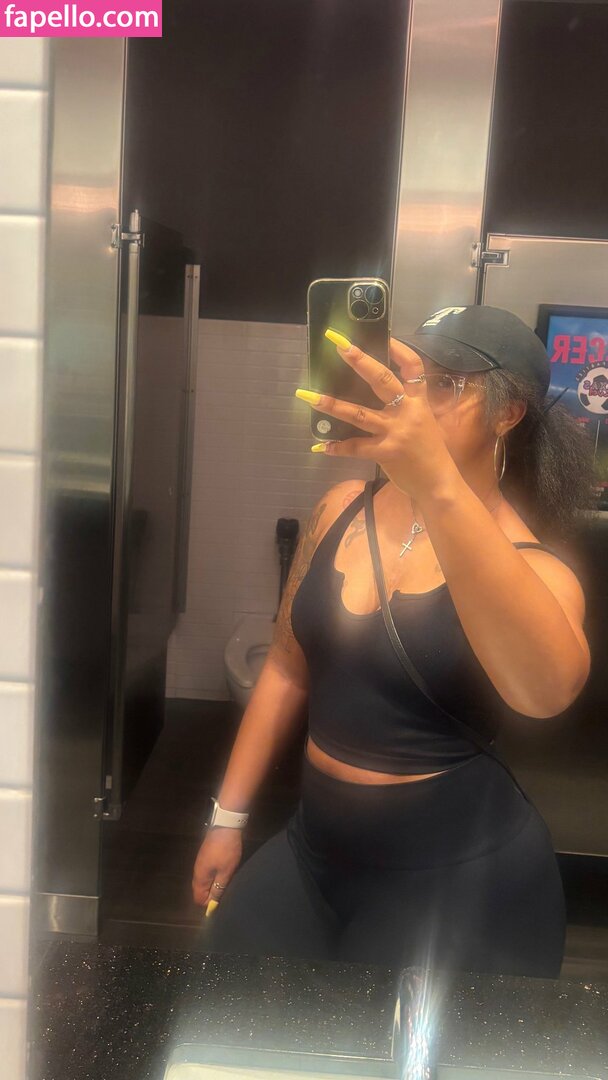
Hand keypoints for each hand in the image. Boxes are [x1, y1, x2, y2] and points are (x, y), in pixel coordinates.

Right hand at [192, 827, 242, 911]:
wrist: (225, 827)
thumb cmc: (226, 851)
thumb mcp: (226, 872)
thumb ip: (219, 888)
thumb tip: (213, 903)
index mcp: (200, 877)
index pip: (198, 898)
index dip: (209, 903)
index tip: (221, 900)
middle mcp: (197, 871)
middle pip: (200, 890)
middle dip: (211, 894)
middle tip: (225, 890)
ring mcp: (200, 863)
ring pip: (203, 881)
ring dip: (213, 884)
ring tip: (226, 881)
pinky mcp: (204, 856)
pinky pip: (206, 872)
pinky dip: (213, 876)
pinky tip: (223, 872)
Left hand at [296, 333, 457, 499]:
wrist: (439, 483)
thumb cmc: (430, 453)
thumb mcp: (423, 423)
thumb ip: (406, 408)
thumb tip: (380, 395)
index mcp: (418, 402)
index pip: (413, 368)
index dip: (400, 350)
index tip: (386, 336)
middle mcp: (407, 412)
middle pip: (381, 380)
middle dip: (359, 360)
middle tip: (338, 345)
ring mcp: (395, 432)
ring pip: (358, 414)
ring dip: (330, 404)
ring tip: (307, 395)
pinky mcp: (385, 452)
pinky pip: (356, 447)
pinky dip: (337, 447)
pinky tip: (320, 446)